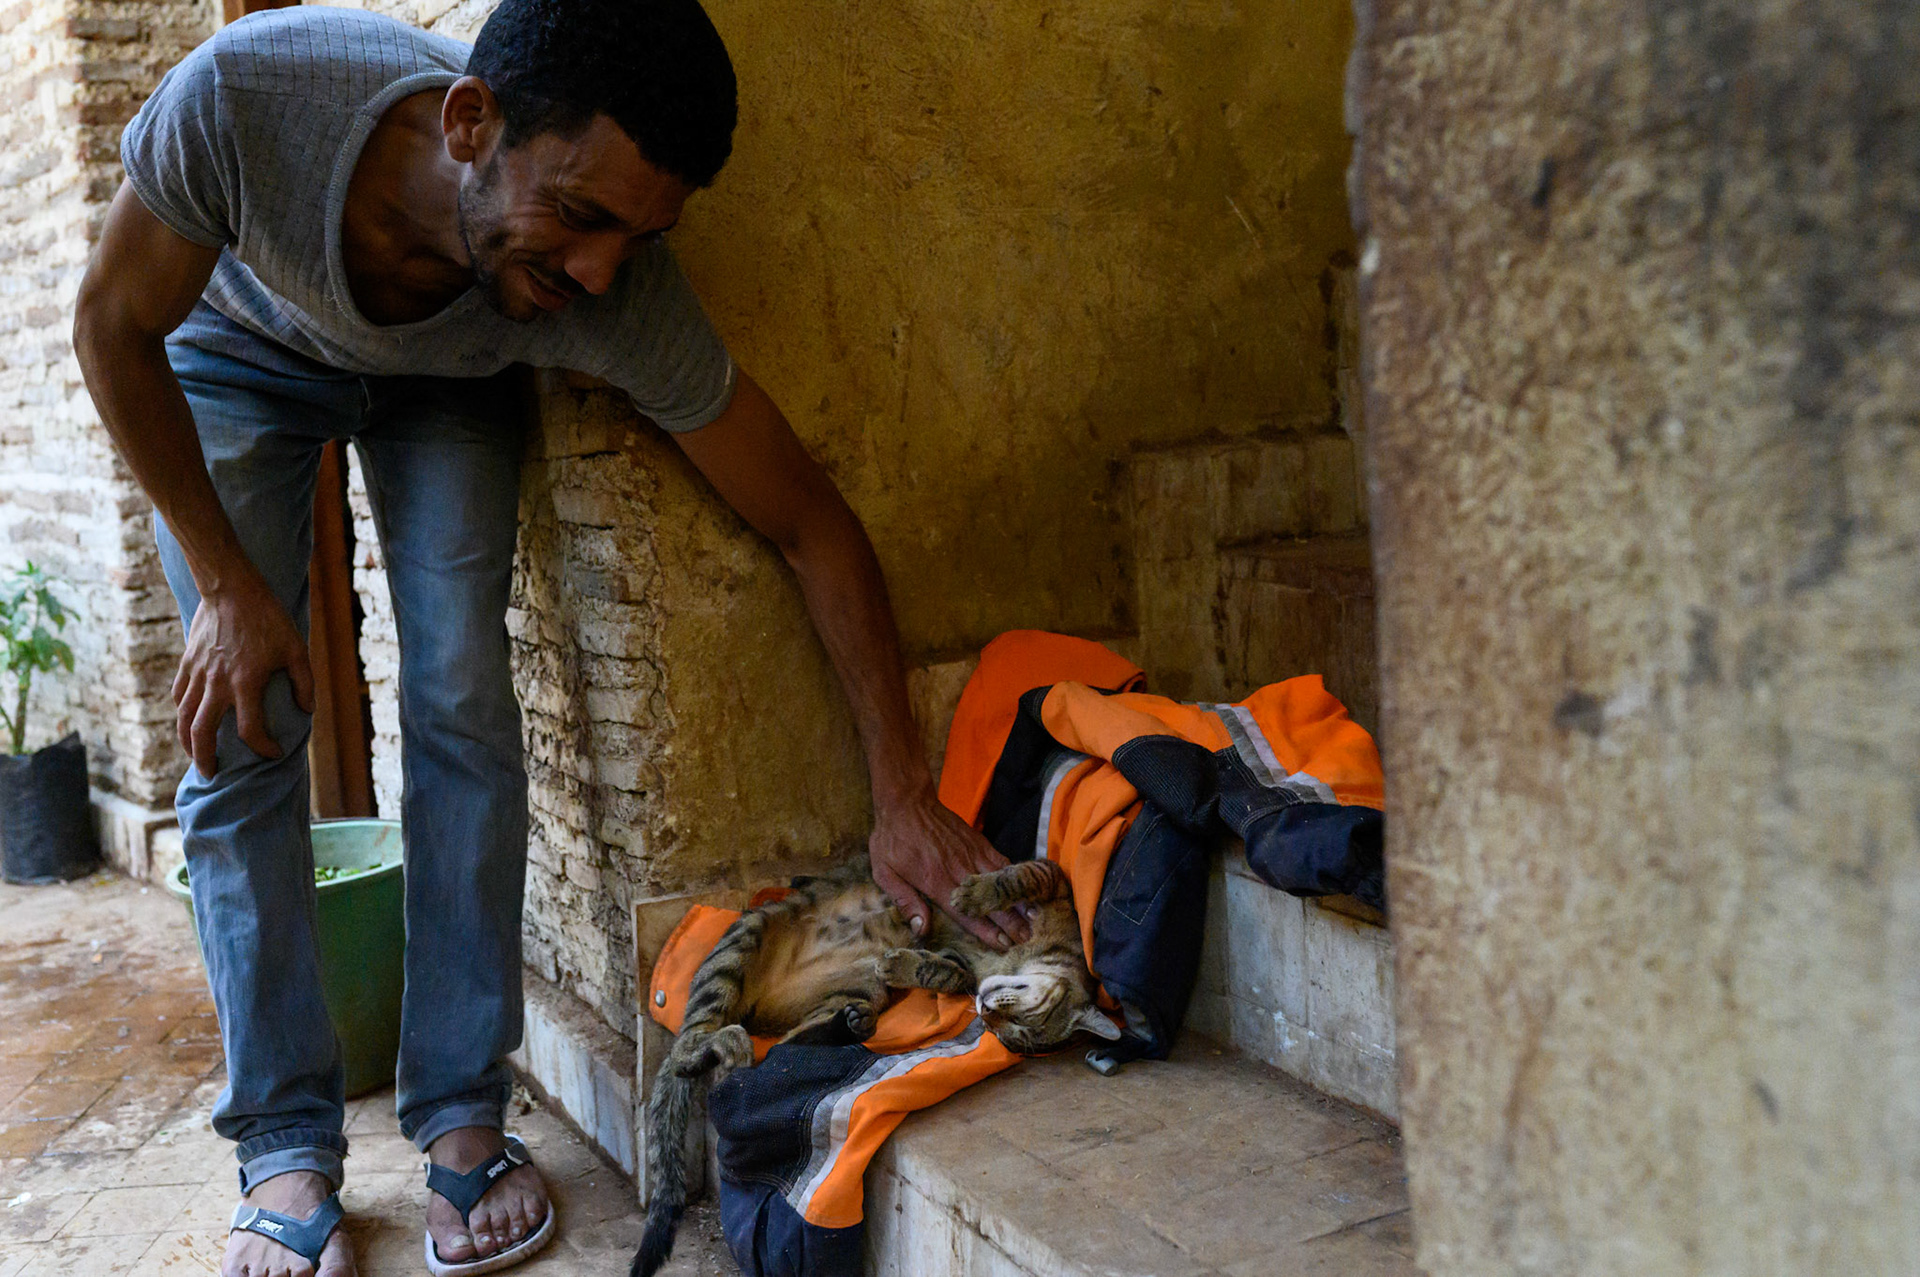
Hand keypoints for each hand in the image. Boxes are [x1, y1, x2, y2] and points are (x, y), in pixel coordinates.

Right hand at [172, 578, 313, 776]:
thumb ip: (304, 682)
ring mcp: (197, 673)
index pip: (250, 730)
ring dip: (187, 743)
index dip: (263, 747)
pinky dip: (181, 714)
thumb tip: (307, 711)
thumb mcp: (296, 648)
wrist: (230, 588)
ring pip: (183, 717)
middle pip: (202, 732)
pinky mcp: (186, 663)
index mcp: (245, 682)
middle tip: (212, 775)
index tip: (274, 752)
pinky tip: (187, 723)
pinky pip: (179, 696)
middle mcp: (217, 683)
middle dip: (205, 759)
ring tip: (196, 757)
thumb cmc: (267, 618)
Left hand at [869, 789, 1030, 949]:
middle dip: (1010, 921)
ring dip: (1017, 899)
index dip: (985, 931)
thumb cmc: (892, 839)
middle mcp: (958, 870)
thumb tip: (921, 930)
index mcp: (936, 882)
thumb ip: (905, 901)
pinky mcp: (978, 841)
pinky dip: (1013, 875)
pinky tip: (1024, 887)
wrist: (907, 802)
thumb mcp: (885, 873)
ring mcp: (971, 854)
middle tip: (1026, 938)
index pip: (966, 913)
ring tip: (1035, 917)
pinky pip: (1001, 860)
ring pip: (1000, 882)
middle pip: (989, 900)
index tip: (1002, 944)